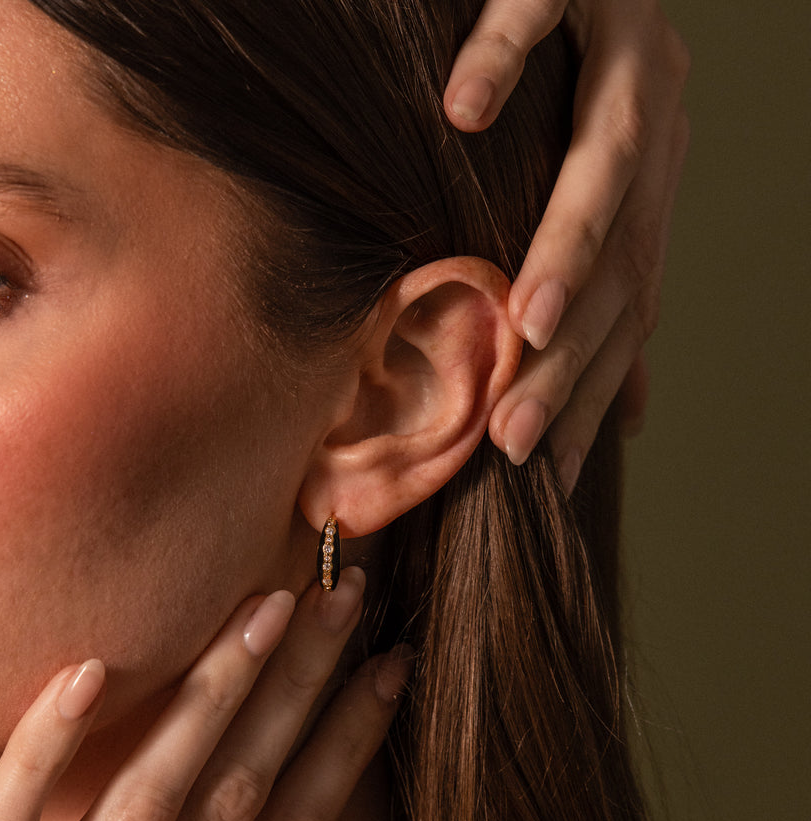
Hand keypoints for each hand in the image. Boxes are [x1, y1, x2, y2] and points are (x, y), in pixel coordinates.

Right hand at [445, 0, 689, 489]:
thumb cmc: (567, 85)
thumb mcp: (591, 193)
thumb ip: (607, 291)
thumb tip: (632, 414)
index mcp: (655, 181)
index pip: (630, 304)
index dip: (591, 391)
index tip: (547, 475)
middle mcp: (658, 119)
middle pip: (622, 255)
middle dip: (568, 355)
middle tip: (517, 440)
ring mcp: (624, 44)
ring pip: (608, 154)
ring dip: (565, 241)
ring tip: (526, 322)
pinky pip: (540, 12)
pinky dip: (503, 62)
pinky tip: (461, 116)